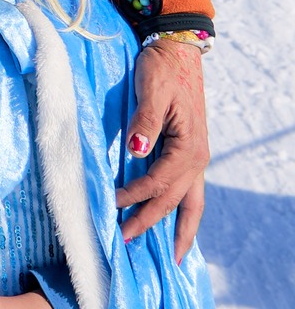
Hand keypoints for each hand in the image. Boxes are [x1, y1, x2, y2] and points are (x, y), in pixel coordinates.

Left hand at [116, 37, 209, 257]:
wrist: (177, 51)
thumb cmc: (161, 69)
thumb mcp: (152, 91)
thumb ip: (144, 122)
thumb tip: (136, 150)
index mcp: (189, 148)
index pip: (159, 183)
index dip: (135, 196)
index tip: (111, 205)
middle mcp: (196, 159)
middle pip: (175, 201)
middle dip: (153, 224)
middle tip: (127, 243)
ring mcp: (195, 158)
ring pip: (190, 202)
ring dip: (179, 228)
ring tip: (172, 256)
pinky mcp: (187, 153)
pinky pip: (187, 190)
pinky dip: (181, 211)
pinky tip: (171, 222)